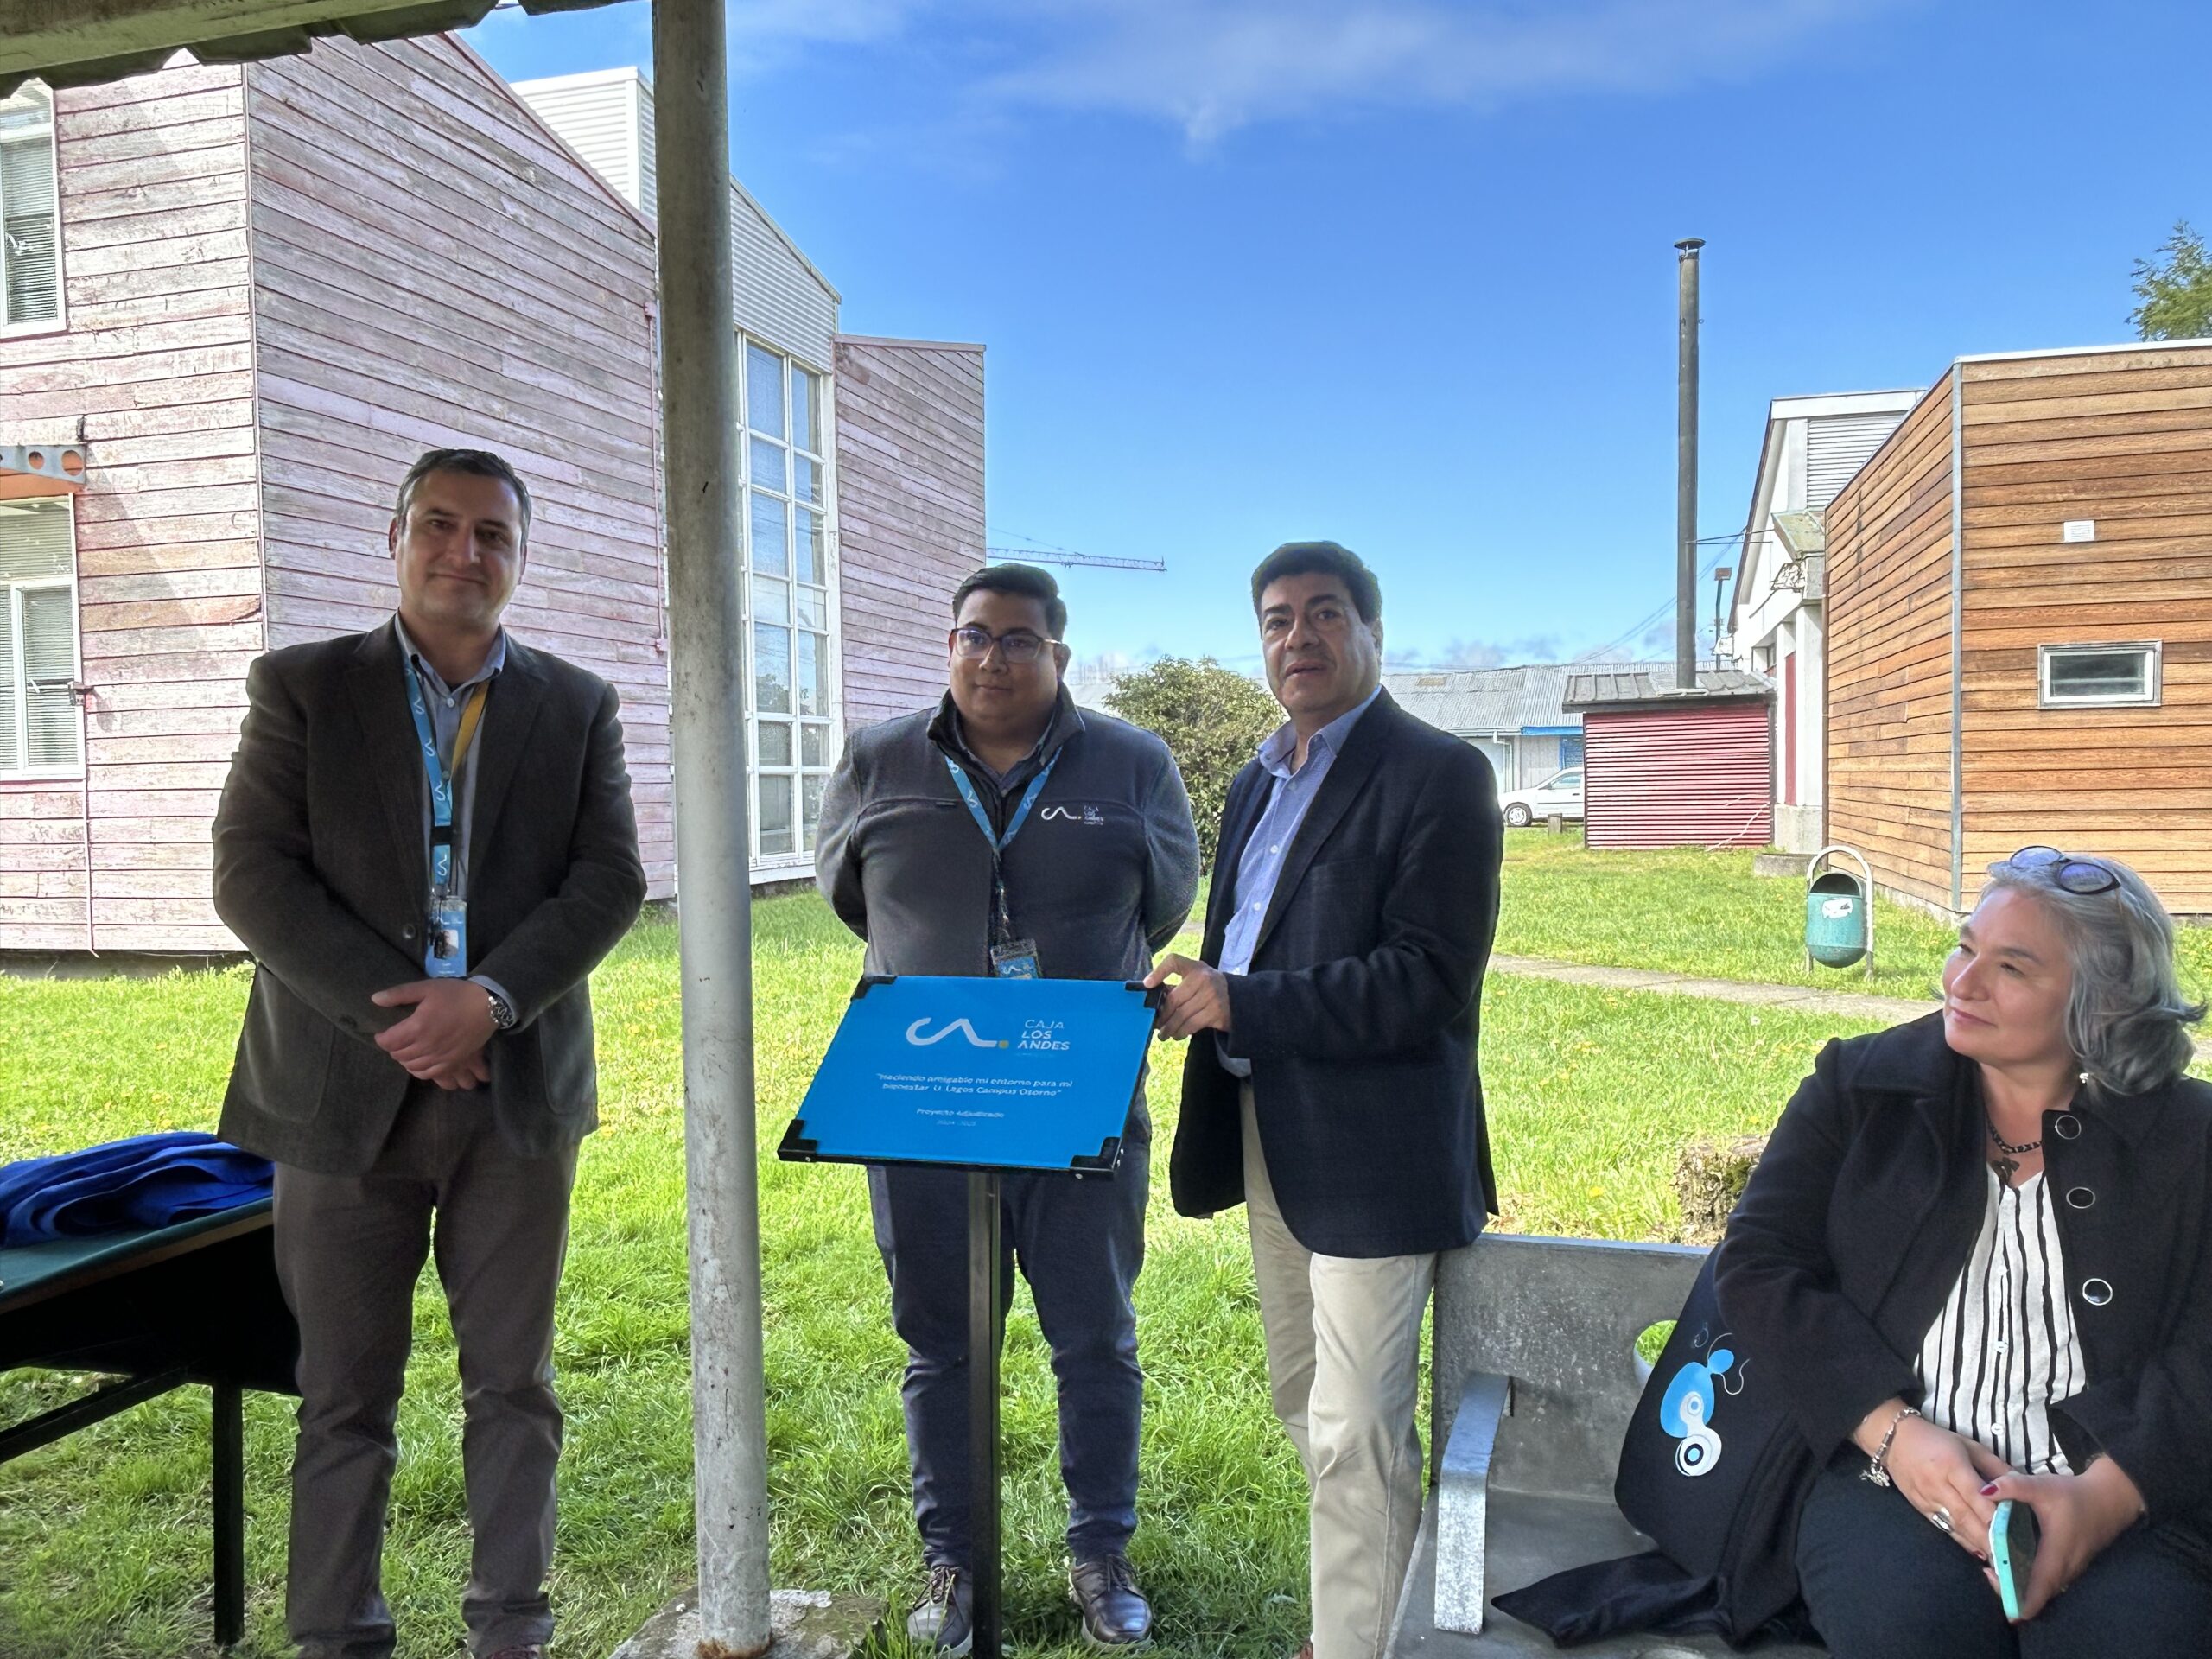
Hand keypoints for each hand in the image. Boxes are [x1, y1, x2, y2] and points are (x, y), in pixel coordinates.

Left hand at [372, 979, 495, 1082]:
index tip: (383, 1032)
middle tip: (396, 1039)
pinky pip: (429, 1075)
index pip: (388, 1042)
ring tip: (407, 1050)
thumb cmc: (456, 994)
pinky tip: (420, 1063)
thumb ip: (399, 994)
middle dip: (393, 1048)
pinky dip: (419, 1071)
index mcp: (417, 1027)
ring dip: (405, 1060)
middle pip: (398, 1055)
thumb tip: (375, 999)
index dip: (381, 1038)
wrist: (488, 1005)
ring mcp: (440, 1057)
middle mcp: (426, 1046)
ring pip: (412, 1067)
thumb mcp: (427, 988)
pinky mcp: (452, 1063)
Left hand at [1143, 953, 1233, 1039]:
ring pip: (1181, 1015)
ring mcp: (1211, 995)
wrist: (1239, 998)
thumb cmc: (1209, 988)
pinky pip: (1192, 1024)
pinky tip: (1177, 1034)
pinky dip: (1181, 1032)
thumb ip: (1178, 986)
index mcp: (1195, 967)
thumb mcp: (1196, 979)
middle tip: (1156, 1023)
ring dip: (1169, 1027)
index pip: (1174, 961)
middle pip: (1174, 999)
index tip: (1147, 985)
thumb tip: (1154, 1003)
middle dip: (1162, 1015)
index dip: (1159, 971)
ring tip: (1164, 1034)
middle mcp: (1203, 979)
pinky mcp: (1216, 1012)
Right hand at [1862, 1408, 2009, 1558]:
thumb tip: (2018, 1483)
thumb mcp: (1968, 1444)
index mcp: (1952, 1465)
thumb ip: (1994, 1465)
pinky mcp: (1920, 1508)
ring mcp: (1927, 1499)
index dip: (1994, 1514)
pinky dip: (1962, 1541)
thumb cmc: (1935, 1439)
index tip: (2013, 1530)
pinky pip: (1944, 1527)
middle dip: (1988, 1537)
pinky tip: (1977, 1552)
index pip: (1976, 1495)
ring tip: (1999, 1559)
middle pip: (1966, 1516)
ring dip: (1977, 1544)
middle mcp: (1938, 1485)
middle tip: (2009, 1554)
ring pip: (1955, 1526)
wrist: (1894, 1439)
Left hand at [1984, 1459, 2143, 1620]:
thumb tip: (1984, 1491)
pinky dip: (2034, 1579)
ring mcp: (2071, 1569)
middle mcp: (2065, 1569)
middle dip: (2014, 1592)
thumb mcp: (2042, 1486)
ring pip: (2045, 1588)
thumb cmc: (2075, 1495)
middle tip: (1989, 1573)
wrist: (2110, 1499)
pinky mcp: (2073, 1565)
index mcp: (2056, 1556)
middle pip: (2039, 1594)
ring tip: (1998, 1568)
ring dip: (2023, 1586)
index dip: (2021, 1603)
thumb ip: (2013, 1486)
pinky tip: (2017, 1563)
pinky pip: (2052, 1581)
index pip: (2039, 1591)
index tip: (2001, 1602)